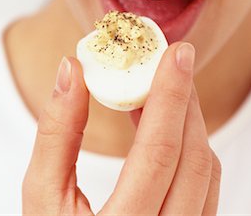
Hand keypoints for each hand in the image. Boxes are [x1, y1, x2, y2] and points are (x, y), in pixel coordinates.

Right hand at [22, 42, 220, 214]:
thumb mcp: (42, 196)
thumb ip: (56, 131)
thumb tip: (71, 71)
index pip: (159, 151)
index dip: (171, 95)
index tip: (177, 54)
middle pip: (193, 156)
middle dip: (186, 100)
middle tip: (173, 62)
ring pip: (208, 171)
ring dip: (191, 122)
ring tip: (166, 90)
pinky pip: (208, 185)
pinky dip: (193, 147)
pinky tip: (169, 128)